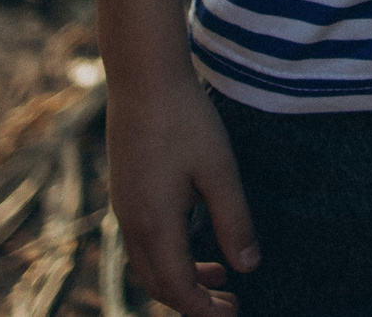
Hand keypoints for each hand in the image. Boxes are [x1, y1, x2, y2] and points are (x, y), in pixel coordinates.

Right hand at [106, 75, 258, 316]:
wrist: (143, 77)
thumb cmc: (185, 119)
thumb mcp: (219, 170)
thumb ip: (234, 221)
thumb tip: (248, 268)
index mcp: (155, 224)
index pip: (177, 287)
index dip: (203, 309)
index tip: (233, 314)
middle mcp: (132, 222)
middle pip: (158, 283)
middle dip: (192, 301)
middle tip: (231, 303)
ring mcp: (123, 206)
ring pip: (148, 263)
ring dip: (181, 277)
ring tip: (220, 276)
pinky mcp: (125, 190)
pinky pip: (143, 240)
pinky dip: (169, 253)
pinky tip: (196, 237)